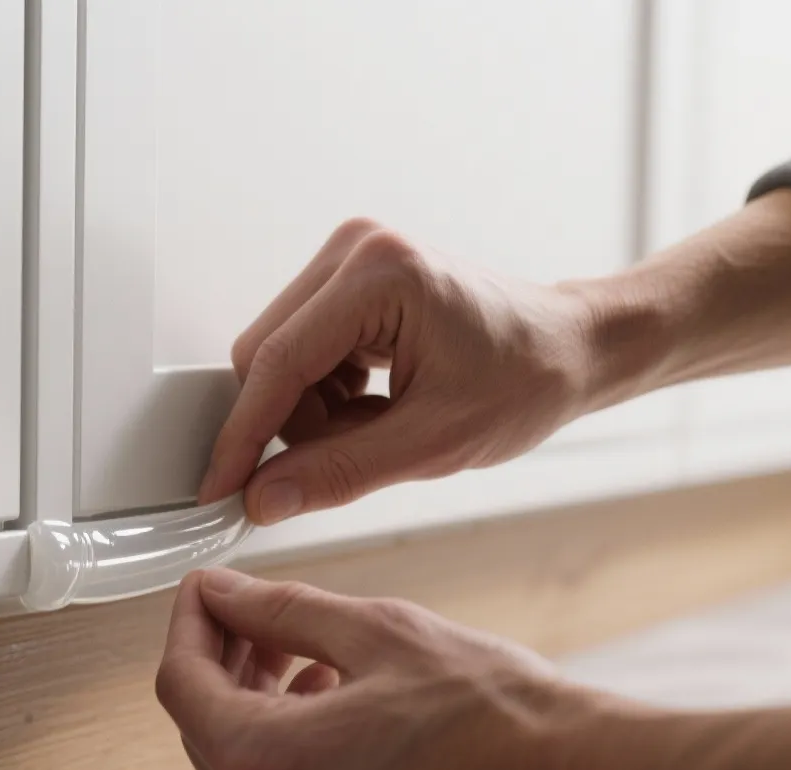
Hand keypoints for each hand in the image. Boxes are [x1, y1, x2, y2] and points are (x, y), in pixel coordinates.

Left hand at [155, 567, 790, 769]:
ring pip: (243, 761)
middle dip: (225, 659)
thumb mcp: (375, 632)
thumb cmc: (495, 717)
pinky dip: (289, 742)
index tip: (209, 588)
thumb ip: (280, 609)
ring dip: (257, 699)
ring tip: (302, 647)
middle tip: (256, 609)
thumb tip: (222, 594)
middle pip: (206, 726)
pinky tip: (332, 698)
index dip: (192, 622)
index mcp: (262, 766)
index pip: (181, 682)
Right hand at [196, 219, 602, 524]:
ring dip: (313, 413)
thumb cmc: (528, 378)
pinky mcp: (350, 279)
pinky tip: (378, 405)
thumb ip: (339, 472)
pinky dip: (327, 396)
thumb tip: (263, 498)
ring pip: (280, 360)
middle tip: (350, 456)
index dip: (243, 434)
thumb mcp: (434, 443)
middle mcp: (355, 251)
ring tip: (381, 426)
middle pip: (266, 357)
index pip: (277, 362)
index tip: (219, 487)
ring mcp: (350, 259)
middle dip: (293, 423)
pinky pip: (302, 353)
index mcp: (380, 274)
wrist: (572, 348)